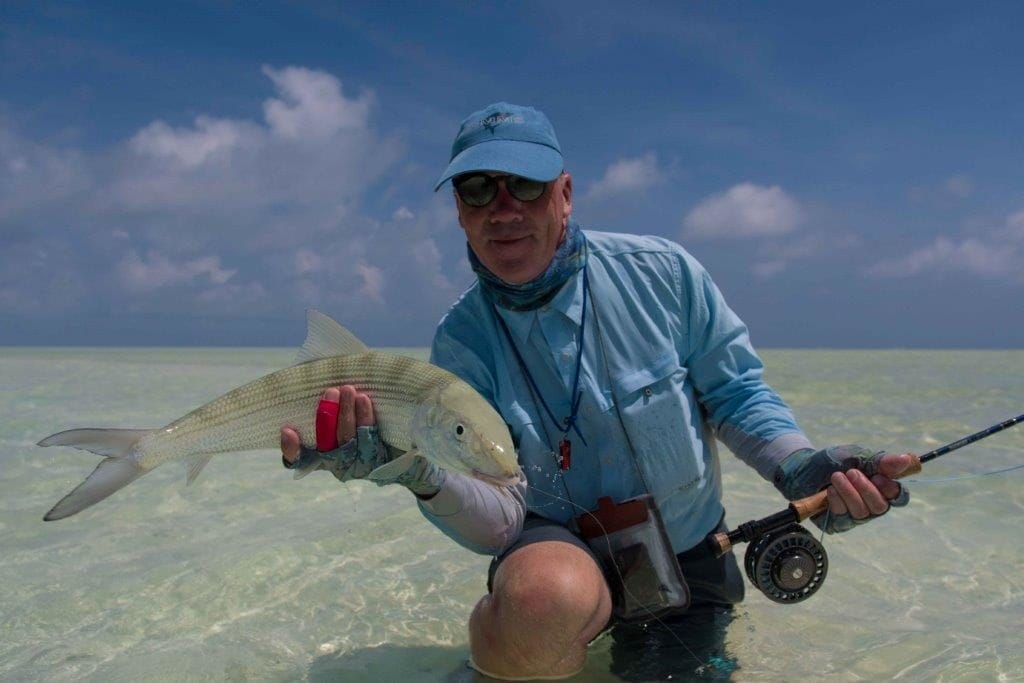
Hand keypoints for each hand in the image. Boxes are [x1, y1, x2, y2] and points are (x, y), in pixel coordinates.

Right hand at [278, 385, 443, 495]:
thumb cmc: (368, 418)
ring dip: (346, 415)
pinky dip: (366, 419)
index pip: (298, 460)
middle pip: (326, 446)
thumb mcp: (345, 408)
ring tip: (348, 391)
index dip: (291, 449)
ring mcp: (360, 464)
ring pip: (348, 442)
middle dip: (326, 418)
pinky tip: (365, 400)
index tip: (288, 429)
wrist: (411, 444)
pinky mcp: (382, 461)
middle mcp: (338, 464)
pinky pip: (372, 441)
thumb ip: (328, 397)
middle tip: (329, 392)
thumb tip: (311, 368)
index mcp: (321, 455)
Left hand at [825, 451, 912, 520]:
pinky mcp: (837, 523)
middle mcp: (870, 505)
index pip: (899, 497)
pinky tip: (830, 490)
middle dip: (866, 489)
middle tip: (852, 472)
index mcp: (881, 488)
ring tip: (836, 476)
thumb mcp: (858, 456)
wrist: (803, 466)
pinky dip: (837, 502)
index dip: (891, 489)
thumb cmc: (834, 461)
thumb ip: (882, 461)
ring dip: (849, 492)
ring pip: (861, 513)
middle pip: (880, 507)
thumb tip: (907, 459)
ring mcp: (854, 516)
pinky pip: (844, 518)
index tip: (879, 476)